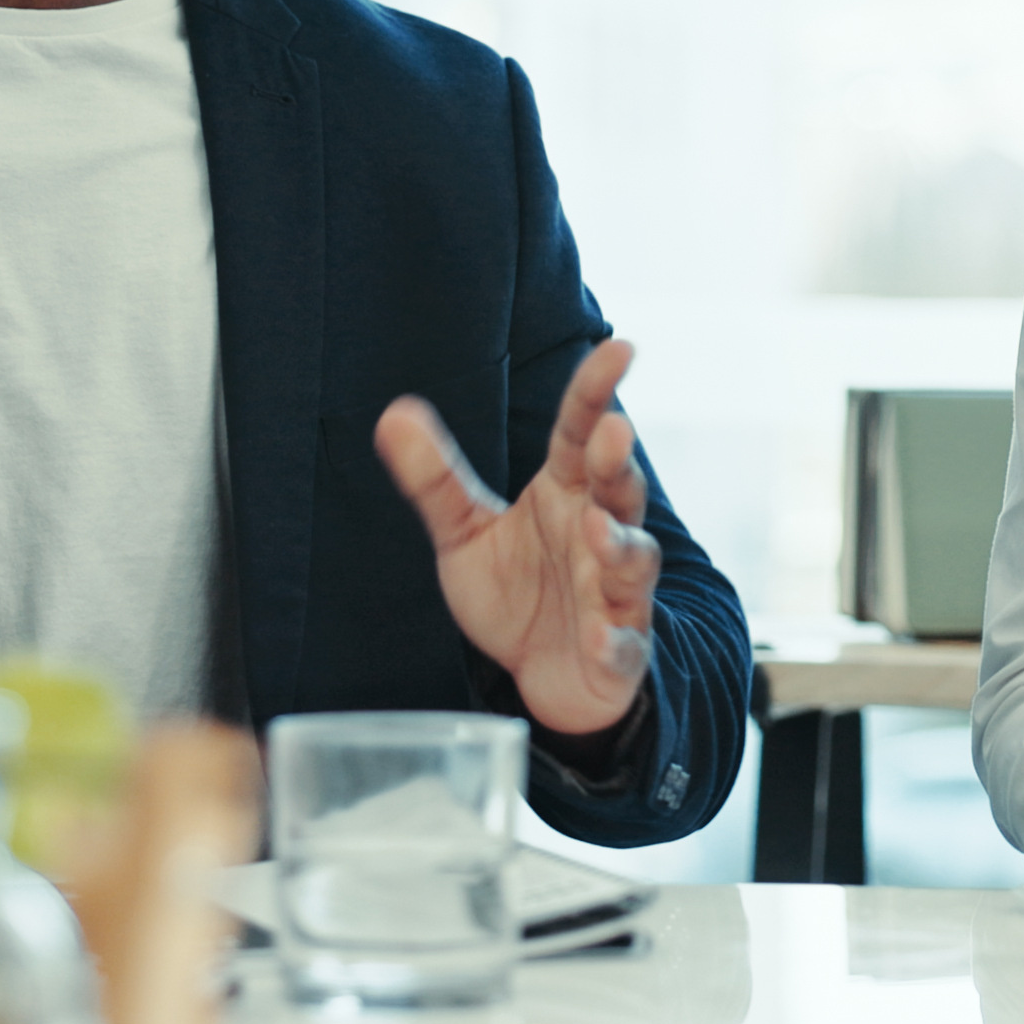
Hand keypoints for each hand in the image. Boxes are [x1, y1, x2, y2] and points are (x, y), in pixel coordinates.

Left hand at [375, 338, 661, 737]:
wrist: (548, 676)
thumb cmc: (518, 591)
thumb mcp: (465, 531)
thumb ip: (434, 478)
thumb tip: (392, 411)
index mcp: (565, 492)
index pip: (581, 432)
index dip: (597, 391)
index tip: (620, 348)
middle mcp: (598, 532)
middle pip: (616, 488)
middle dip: (617, 461)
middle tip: (613, 429)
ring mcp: (614, 593)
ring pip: (631, 561)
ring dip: (620, 544)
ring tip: (597, 531)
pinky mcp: (618, 650)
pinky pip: (622, 644)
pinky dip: (613, 639)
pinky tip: (597, 635)